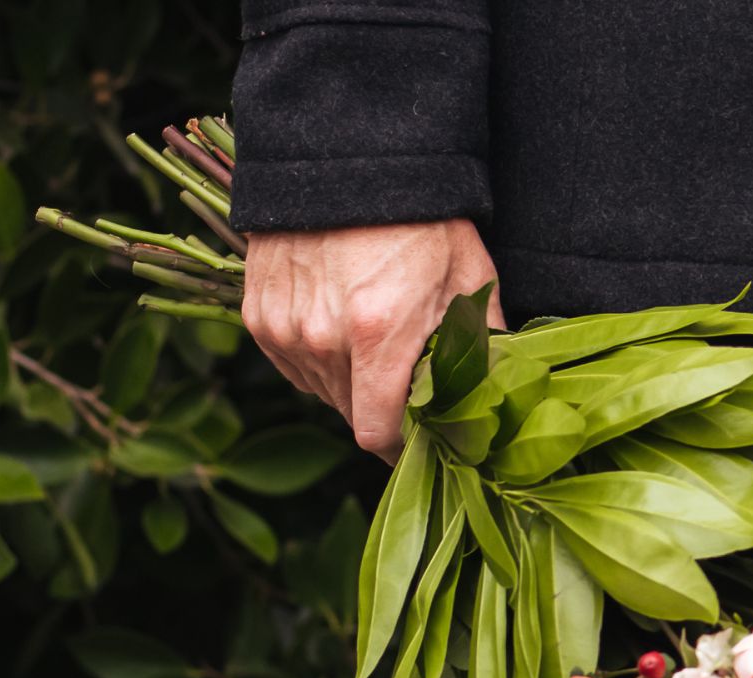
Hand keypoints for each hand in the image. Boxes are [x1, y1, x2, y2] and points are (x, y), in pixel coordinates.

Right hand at [241, 218, 503, 460]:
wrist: (348, 160)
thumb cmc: (421, 219)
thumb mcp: (470, 277)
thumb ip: (483, 344)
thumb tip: (494, 393)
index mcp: (378, 335)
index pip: (376, 433)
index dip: (402, 443)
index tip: (422, 438)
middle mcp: (321, 339)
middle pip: (351, 413)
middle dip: (382, 406)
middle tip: (409, 378)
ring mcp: (283, 327)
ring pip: (320, 390)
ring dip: (349, 381)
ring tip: (375, 339)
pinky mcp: (258, 313)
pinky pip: (291, 363)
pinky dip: (317, 357)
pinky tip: (341, 323)